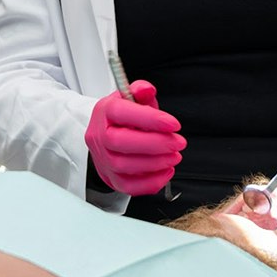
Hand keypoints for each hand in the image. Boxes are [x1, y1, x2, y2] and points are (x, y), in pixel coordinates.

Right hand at [84, 80, 183, 195]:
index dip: (149, 119)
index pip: (120, 113)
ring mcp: (102, 159)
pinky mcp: (110, 177)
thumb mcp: (131, 97)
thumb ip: (141, 91)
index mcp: (104, 112)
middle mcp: (99, 136)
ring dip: (155, 163)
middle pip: (120, 142)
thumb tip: (146, 89)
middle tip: (177, 143)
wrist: (106, 136)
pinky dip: (150, 182)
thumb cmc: (123, 117)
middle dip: (155, 144)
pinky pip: (128, 186)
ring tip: (174, 156)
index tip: (173, 124)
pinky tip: (165, 172)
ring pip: (124, 166)